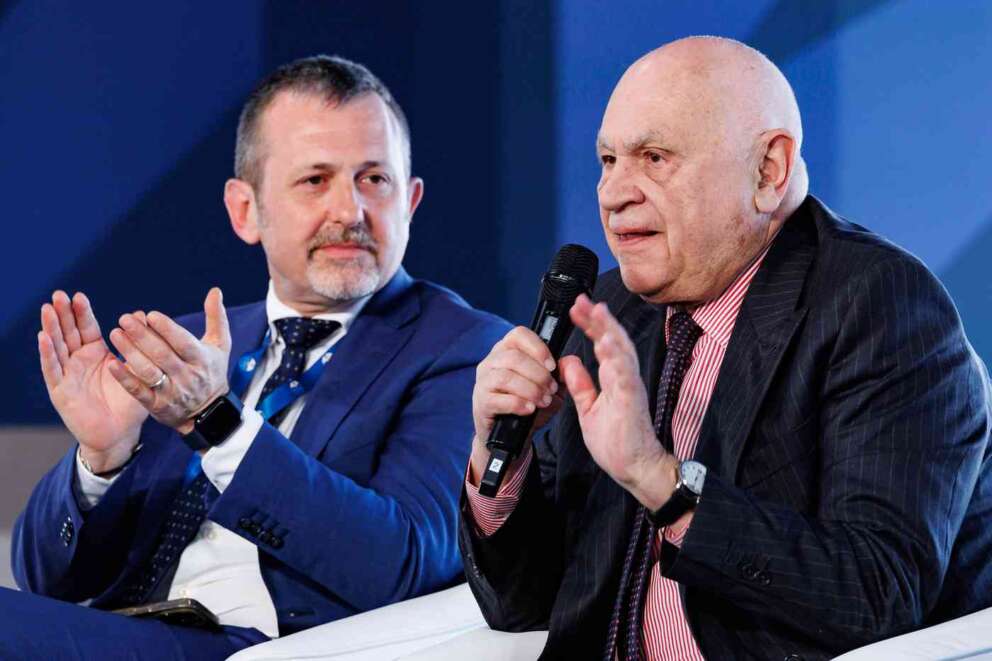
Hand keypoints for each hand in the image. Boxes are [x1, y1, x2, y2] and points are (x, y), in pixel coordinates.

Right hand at [38, 291, 148, 472]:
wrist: (120, 434)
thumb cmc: (128, 402)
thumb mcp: (135, 371)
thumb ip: (136, 346)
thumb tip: (141, 315)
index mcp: (96, 354)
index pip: (87, 328)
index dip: (81, 312)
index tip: (78, 295)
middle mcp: (78, 362)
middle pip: (68, 333)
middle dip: (62, 314)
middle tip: (58, 294)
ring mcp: (67, 375)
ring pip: (57, 347)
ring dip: (51, 328)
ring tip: (47, 309)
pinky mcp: (61, 391)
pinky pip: (53, 370)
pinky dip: (48, 354)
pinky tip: (44, 338)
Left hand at [107, 288, 231, 433]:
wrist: (210, 413)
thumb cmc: (212, 371)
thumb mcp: (220, 345)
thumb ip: (216, 317)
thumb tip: (215, 291)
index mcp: (201, 359)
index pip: (183, 342)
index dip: (167, 329)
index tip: (150, 315)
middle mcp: (187, 376)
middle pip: (162, 355)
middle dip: (142, 336)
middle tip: (124, 319)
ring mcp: (172, 392)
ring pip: (149, 371)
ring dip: (130, 352)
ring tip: (114, 333)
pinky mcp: (158, 406)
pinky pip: (139, 391)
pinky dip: (125, 378)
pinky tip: (111, 363)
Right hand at [469, 326, 562, 483]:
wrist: (510, 436)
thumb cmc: (528, 405)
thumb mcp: (547, 388)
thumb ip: (557, 375)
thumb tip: (566, 364)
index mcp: (507, 350)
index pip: (519, 335)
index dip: (538, 348)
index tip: (552, 366)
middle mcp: (491, 362)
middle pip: (513, 357)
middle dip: (538, 374)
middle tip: (551, 389)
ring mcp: (483, 382)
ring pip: (505, 376)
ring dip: (530, 389)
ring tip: (543, 400)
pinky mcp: (480, 402)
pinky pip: (498, 399)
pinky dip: (518, 404)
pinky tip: (529, 409)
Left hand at [560, 295, 677, 509]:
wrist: (634, 468)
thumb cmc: (617, 440)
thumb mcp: (589, 409)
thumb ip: (581, 384)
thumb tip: (569, 361)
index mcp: (614, 378)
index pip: (602, 344)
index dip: (590, 325)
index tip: (576, 309)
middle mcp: (624, 378)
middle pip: (613, 340)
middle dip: (598, 319)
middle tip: (582, 300)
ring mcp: (629, 387)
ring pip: (622, 351)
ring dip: (609, 329)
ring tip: (596, 310)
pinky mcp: (632, 400)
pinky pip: (625, 374)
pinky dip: (616, 357)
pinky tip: (607, 342)